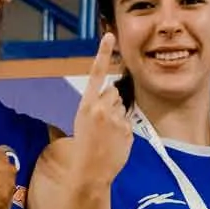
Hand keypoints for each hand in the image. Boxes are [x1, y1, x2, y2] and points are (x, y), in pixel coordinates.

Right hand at [72, 35, 132, 184]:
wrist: (90, 172)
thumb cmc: (83, 147)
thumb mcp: (82, 122)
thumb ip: (95, 106)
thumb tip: (111, 95)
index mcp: (85, 105)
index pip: (96, 74)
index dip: (103, 53)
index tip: (110, 36)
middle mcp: (102, 109)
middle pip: (113, 92)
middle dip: (110, 102)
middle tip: (102, 121)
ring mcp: (116, 119)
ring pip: (121, 106)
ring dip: (117, 115)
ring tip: (107, 133)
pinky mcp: (128, 129)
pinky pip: (128, 121)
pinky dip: (123, 129)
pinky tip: (114, 141)